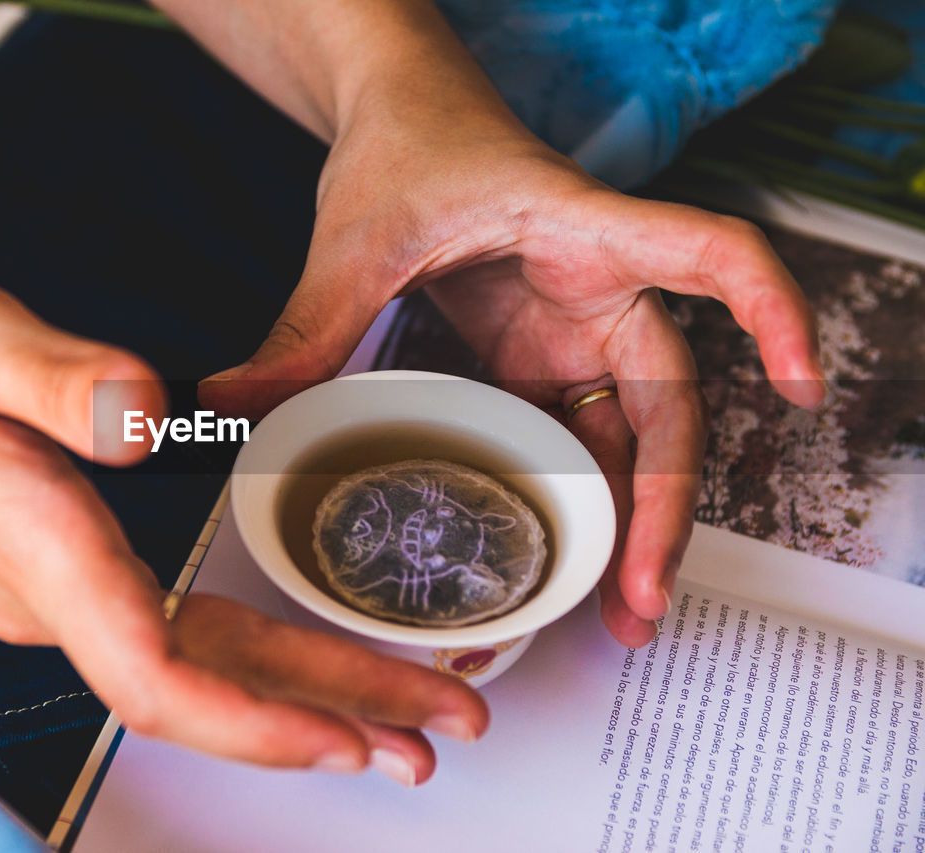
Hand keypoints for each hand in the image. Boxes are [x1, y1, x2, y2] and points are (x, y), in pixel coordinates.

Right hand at [0, 257, 485, 782]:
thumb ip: (63, 381)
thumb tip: (156, 415)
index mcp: (41, 548)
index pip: (159, 675)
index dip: (259, 722)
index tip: (352, 741)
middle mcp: (49, 593)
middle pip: (205, 686)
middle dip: (329, 712)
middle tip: (439, 728)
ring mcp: (46, 590)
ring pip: (192, 666)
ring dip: (297, 692)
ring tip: (393, 714)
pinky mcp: (47, 569)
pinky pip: (163, 636)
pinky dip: (242, 659)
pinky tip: (286, 659)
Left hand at [199, 98, 823, 647]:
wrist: (399, 117)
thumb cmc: (409, 145)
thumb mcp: (354, 241)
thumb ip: (303, 329)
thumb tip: (226, 407)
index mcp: (582, 232)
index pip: (711, 255)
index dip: (772, 315)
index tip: (801, 386)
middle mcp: (599, 288)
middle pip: (671, 403)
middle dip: (666, 507)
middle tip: (643, 600)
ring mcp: (574, 329)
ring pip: (631, 436)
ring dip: (629, 524)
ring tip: (613, 611)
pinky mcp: (542, 356)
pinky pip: (578, 437)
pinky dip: (579, 500)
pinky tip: (564, 561)